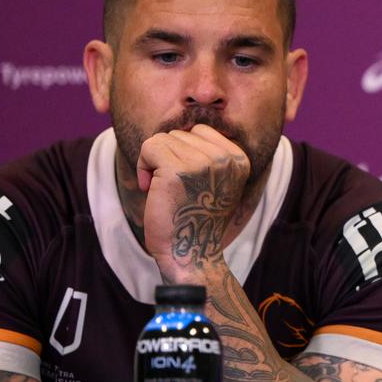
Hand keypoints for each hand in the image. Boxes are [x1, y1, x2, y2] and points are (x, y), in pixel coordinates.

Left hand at [136, 124, 249, 276]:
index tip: (185, 179)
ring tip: (161, 189)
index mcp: (239, 159)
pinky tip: (149, 188)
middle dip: (168, 157)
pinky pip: (150, 146)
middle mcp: (226, 158)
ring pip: (163, 138)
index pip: (201, 131)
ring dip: (154, 162)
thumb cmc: (196, 219)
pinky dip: (142, 166)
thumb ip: (209, 156)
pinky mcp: (178, 169)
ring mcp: (204, 162)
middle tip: (171, 187)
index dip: (185, 152)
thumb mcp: (216, 183)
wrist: (190, 253)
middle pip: (182, 133)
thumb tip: (183, 128)